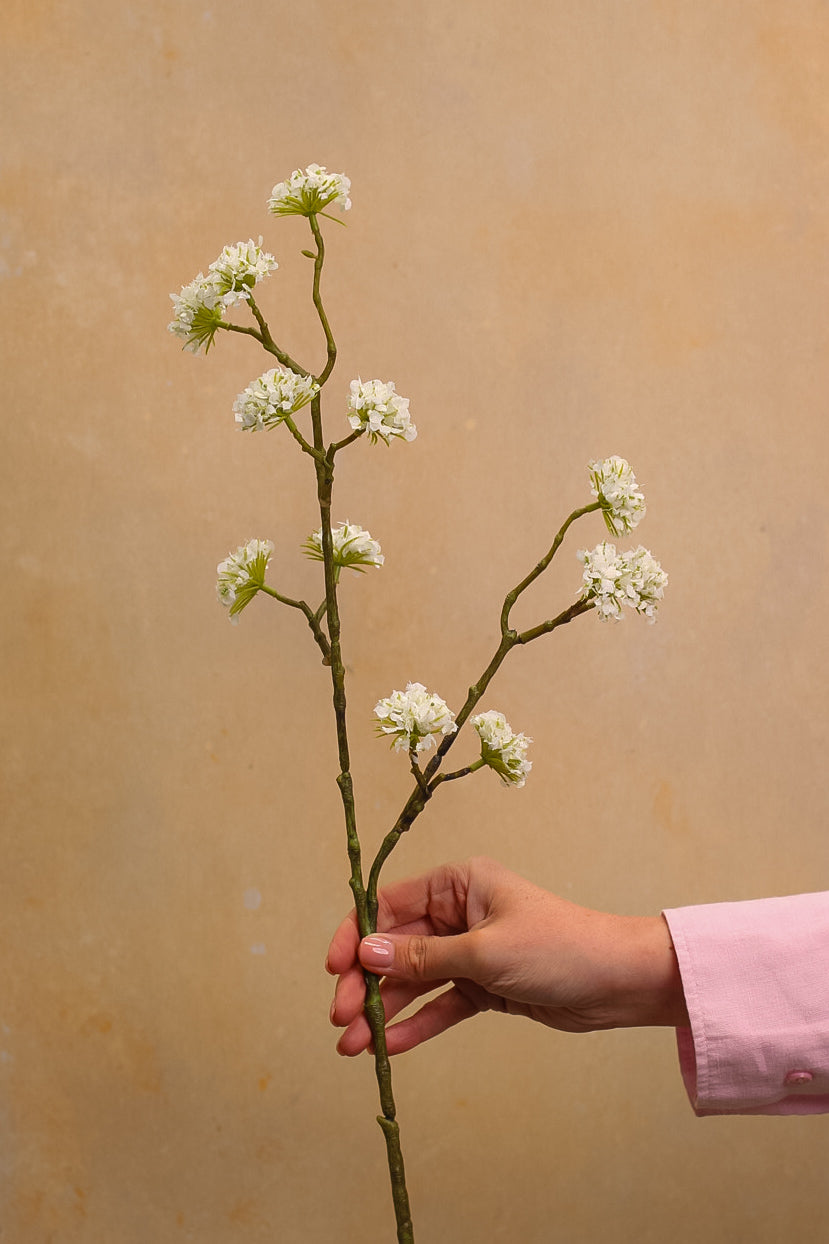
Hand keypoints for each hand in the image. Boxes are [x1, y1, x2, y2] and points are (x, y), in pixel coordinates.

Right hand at [327, 856, 687, 1055]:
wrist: (618, 983)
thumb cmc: (559, 949)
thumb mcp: (486, 952)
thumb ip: (424, 956)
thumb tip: (367, 951)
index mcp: (458, 884)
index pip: (390, 904)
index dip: (357, 934)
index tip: (336, 970)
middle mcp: (459, 913)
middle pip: (396, 946)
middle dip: (367, 982)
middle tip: (342, 1019)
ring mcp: (470, 952)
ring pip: (414, 981)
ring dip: (385, 1011)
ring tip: (353, 1047)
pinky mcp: (484, 987)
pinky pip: (440, 1005)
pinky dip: (416, 1025)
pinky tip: (389, 1049)